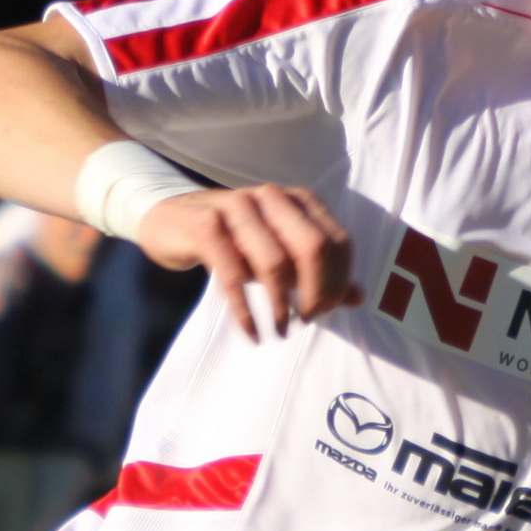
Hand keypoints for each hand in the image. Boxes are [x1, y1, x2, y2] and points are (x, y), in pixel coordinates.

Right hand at [135, 184, 356, 340]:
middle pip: (314, 248)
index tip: (325, 309)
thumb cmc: (235, 242)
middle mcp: (271, 197)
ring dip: (281, 306)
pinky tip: (253, 333)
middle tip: (307, 319)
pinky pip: (233, 275)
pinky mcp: (205, 225)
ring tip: (280, 330)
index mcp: (297, 201)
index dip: (338, 281)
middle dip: (318, 292)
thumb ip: (319, 273)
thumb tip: (358, 297)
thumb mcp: (280, 254)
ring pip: (275, 263)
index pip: (338, 243)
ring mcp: (237, 207)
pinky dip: (246, 311)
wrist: (172, 222)